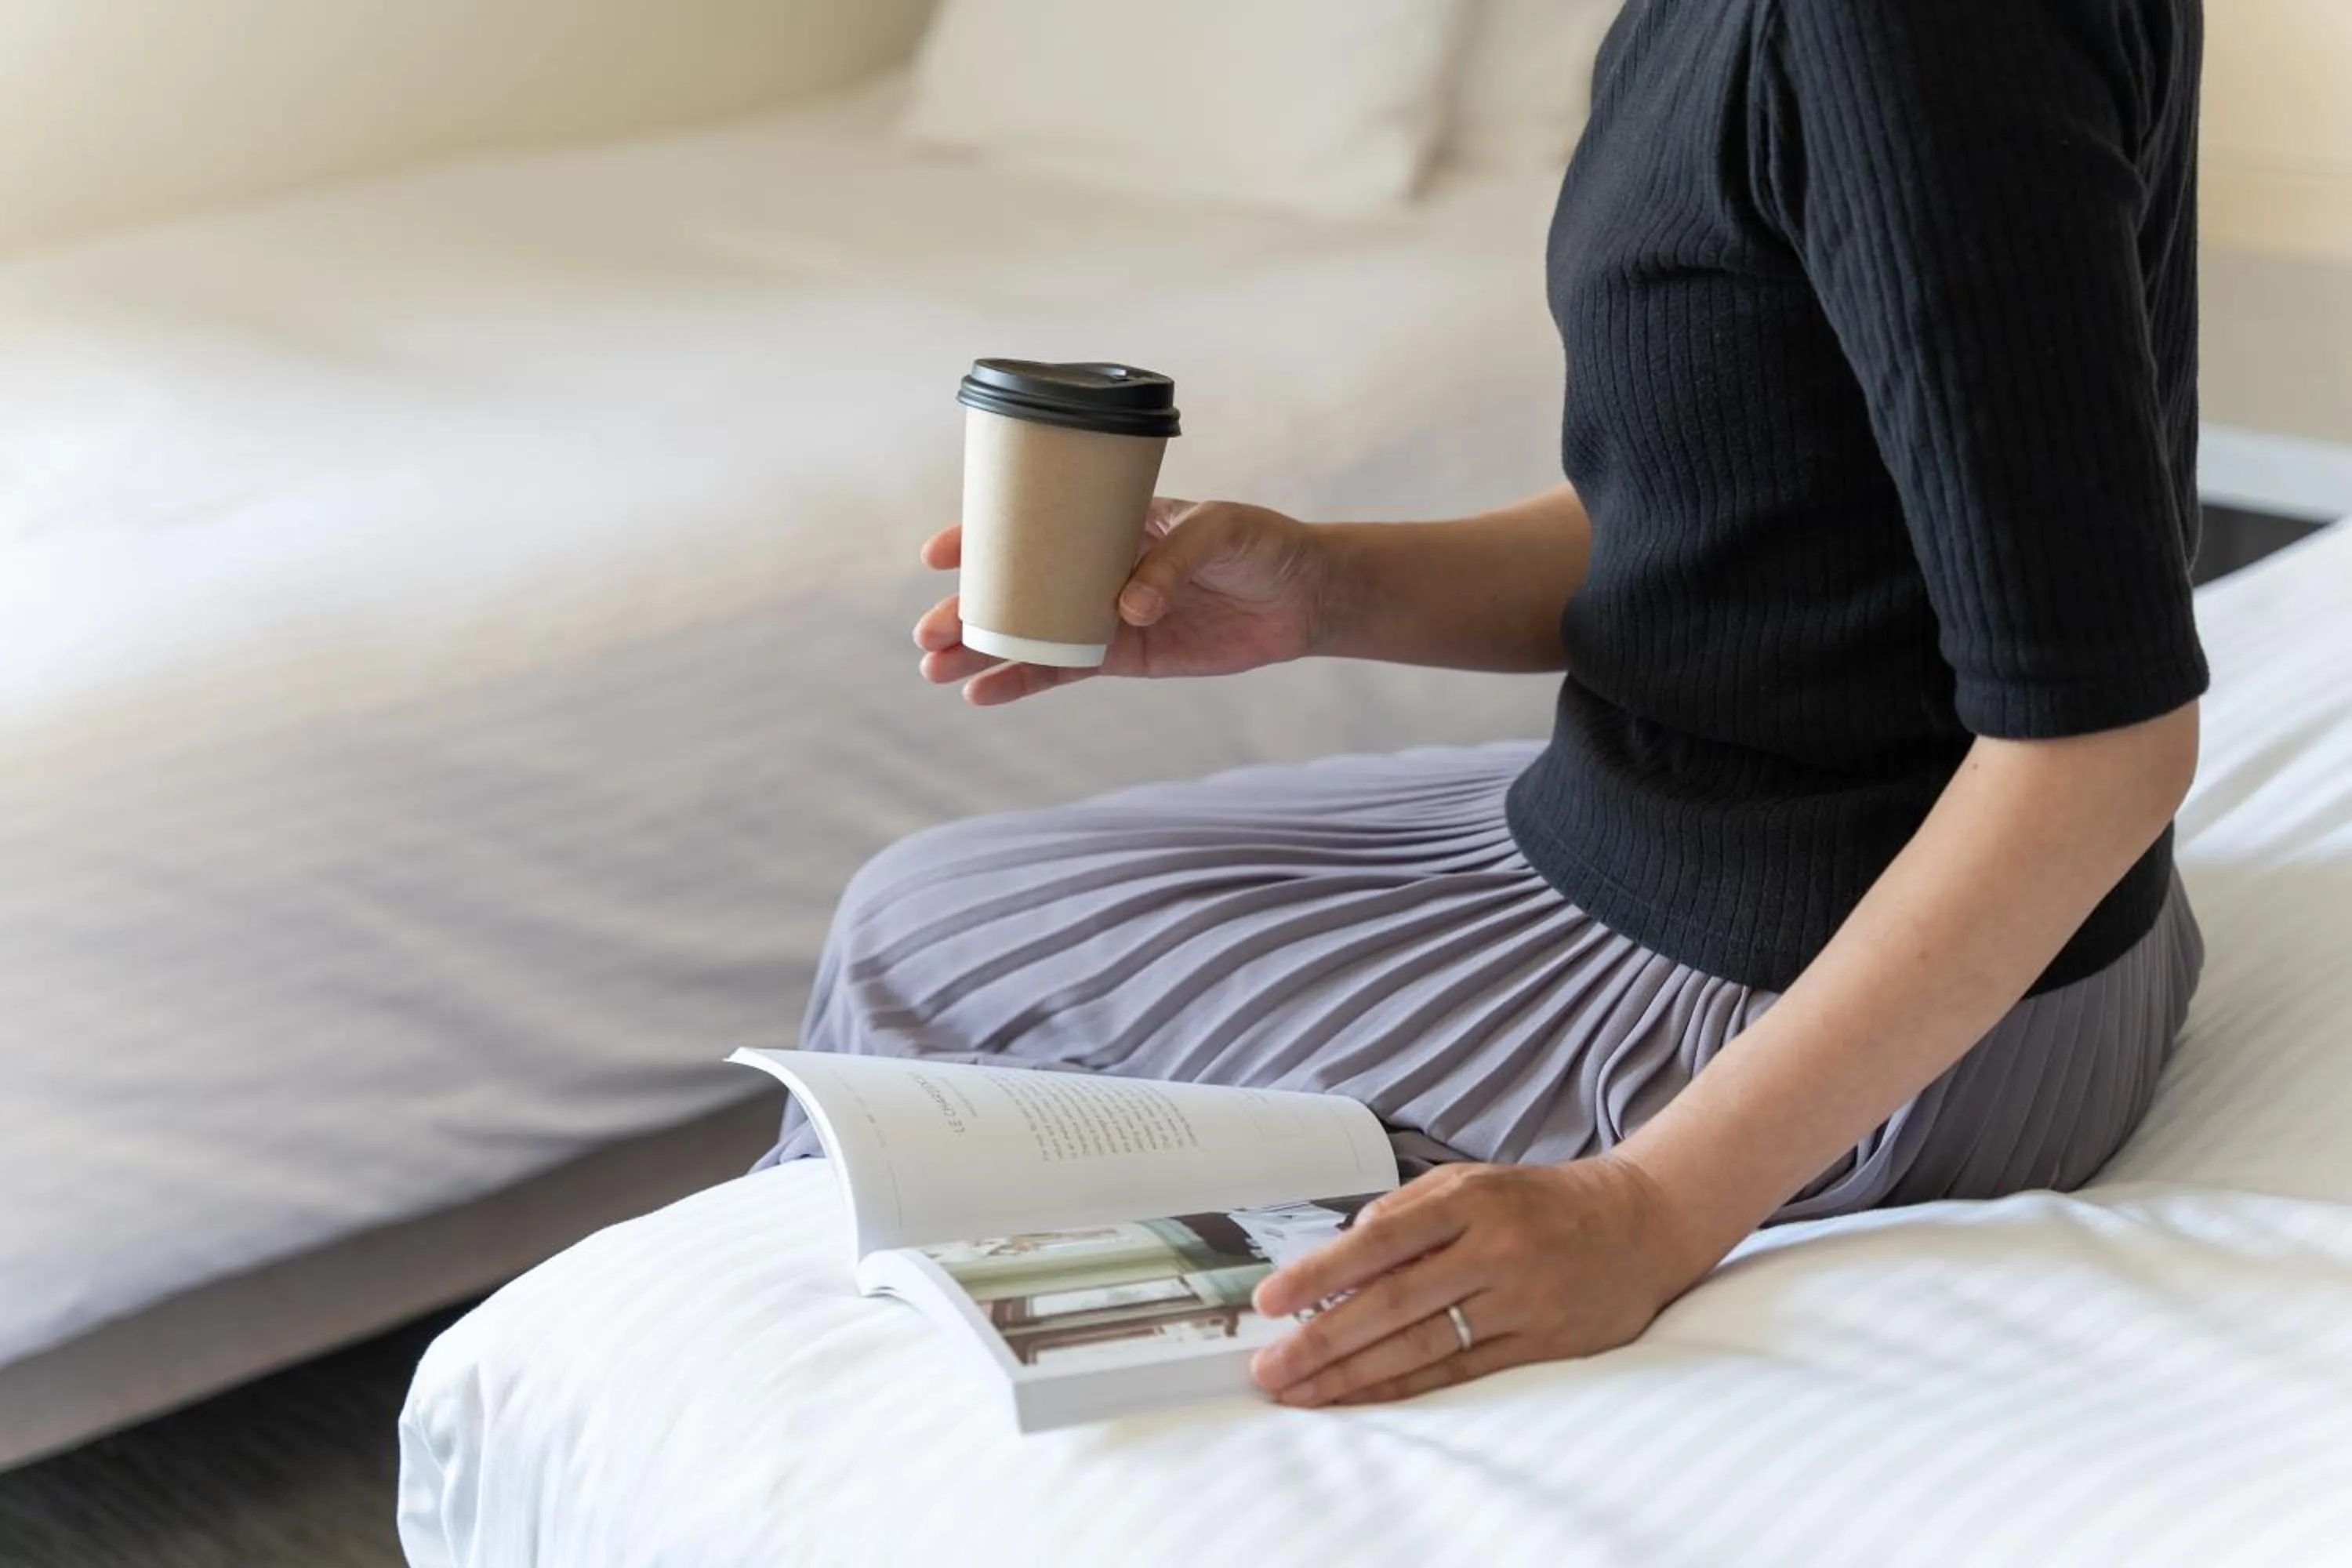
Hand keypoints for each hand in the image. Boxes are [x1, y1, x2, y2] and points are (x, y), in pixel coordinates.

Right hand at [914, 498, 1334, 704]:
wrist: (1302, 594)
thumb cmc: (1260, 543)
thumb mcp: (1220, 531)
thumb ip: (1172, 562)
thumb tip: (1126, 610)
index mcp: (1106, 520)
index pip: (1030, 523)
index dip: (978, 538)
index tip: (938, 555)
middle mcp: (1094, 565)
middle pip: (1014, 588)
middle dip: (965, 611)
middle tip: (926, 636)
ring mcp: (1104, 612)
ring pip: (1028, 633)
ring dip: (981, 651)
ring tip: (934, 670)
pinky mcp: (1124, 655)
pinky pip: (1063, 668)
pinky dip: (1023, 681)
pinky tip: (983, 694)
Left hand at [1247, 1157, 1705, 1408]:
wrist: (1640, 1222)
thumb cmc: (1539, 1201)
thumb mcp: (1473, 1182)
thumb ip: (1406, 1212)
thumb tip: (1339, 1254)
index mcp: (1470, 1199)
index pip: (1380, 1240)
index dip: (1320, 1273)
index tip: (1270, 1301)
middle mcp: (1494, 1249)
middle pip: (1394, 1302)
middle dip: (1323, 1338)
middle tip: (1271, 1367)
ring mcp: (1521, 1299)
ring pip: (1424, 1344)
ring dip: (1355, 1374)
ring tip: (1302, 1392)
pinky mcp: (1542, 1341)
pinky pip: (1461, 1370)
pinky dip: (1407, 1385)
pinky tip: (1365, 1396)